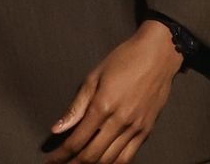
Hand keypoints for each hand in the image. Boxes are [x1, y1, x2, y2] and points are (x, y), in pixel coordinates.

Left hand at [45, 20, 182, 162]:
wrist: (158, 55)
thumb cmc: (124, 60)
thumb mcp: (94, 77)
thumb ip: (76, 107)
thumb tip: (57, 128)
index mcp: (103, 105)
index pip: (77, 140)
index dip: (61, 154)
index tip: (51, 160)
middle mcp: (120, 120)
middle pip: (92, 155)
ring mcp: (135, 128)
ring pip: (110, 160)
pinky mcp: (146, 130)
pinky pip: (128, 157)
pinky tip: (102, 162)